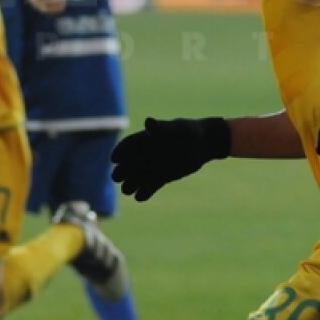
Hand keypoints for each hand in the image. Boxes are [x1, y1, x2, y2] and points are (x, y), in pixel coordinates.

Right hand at [110, 117, 230, 200]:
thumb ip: (160, 128)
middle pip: (127, 164)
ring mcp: (153, 166)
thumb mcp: (175, 129)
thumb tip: (147, 122)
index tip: (115, 158)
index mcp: (146, 139)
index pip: (127, 146)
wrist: (204, 144)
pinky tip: (140, 196)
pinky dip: (145, 192)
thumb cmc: (189, 131)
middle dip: (121, 171)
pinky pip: (149, 187)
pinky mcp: (162, 177)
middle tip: (117, 177)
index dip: (119, 152)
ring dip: (131, 184)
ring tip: (128, 189)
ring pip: (136, 177)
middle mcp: (146, 154)